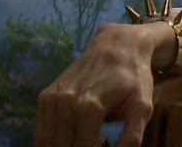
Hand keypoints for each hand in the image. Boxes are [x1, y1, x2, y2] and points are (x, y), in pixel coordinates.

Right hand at [35, 21, 175, 146]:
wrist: (117, 45)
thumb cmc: (133, 77)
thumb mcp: (142, 107)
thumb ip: (131, 138)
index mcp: (89, 108)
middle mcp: (65, 104)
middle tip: (95, 145)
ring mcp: (51, 99)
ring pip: (46, 142)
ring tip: (81, 143)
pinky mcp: (45, 97)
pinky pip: (40, 132)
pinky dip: (50, 142)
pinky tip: (68, 141)